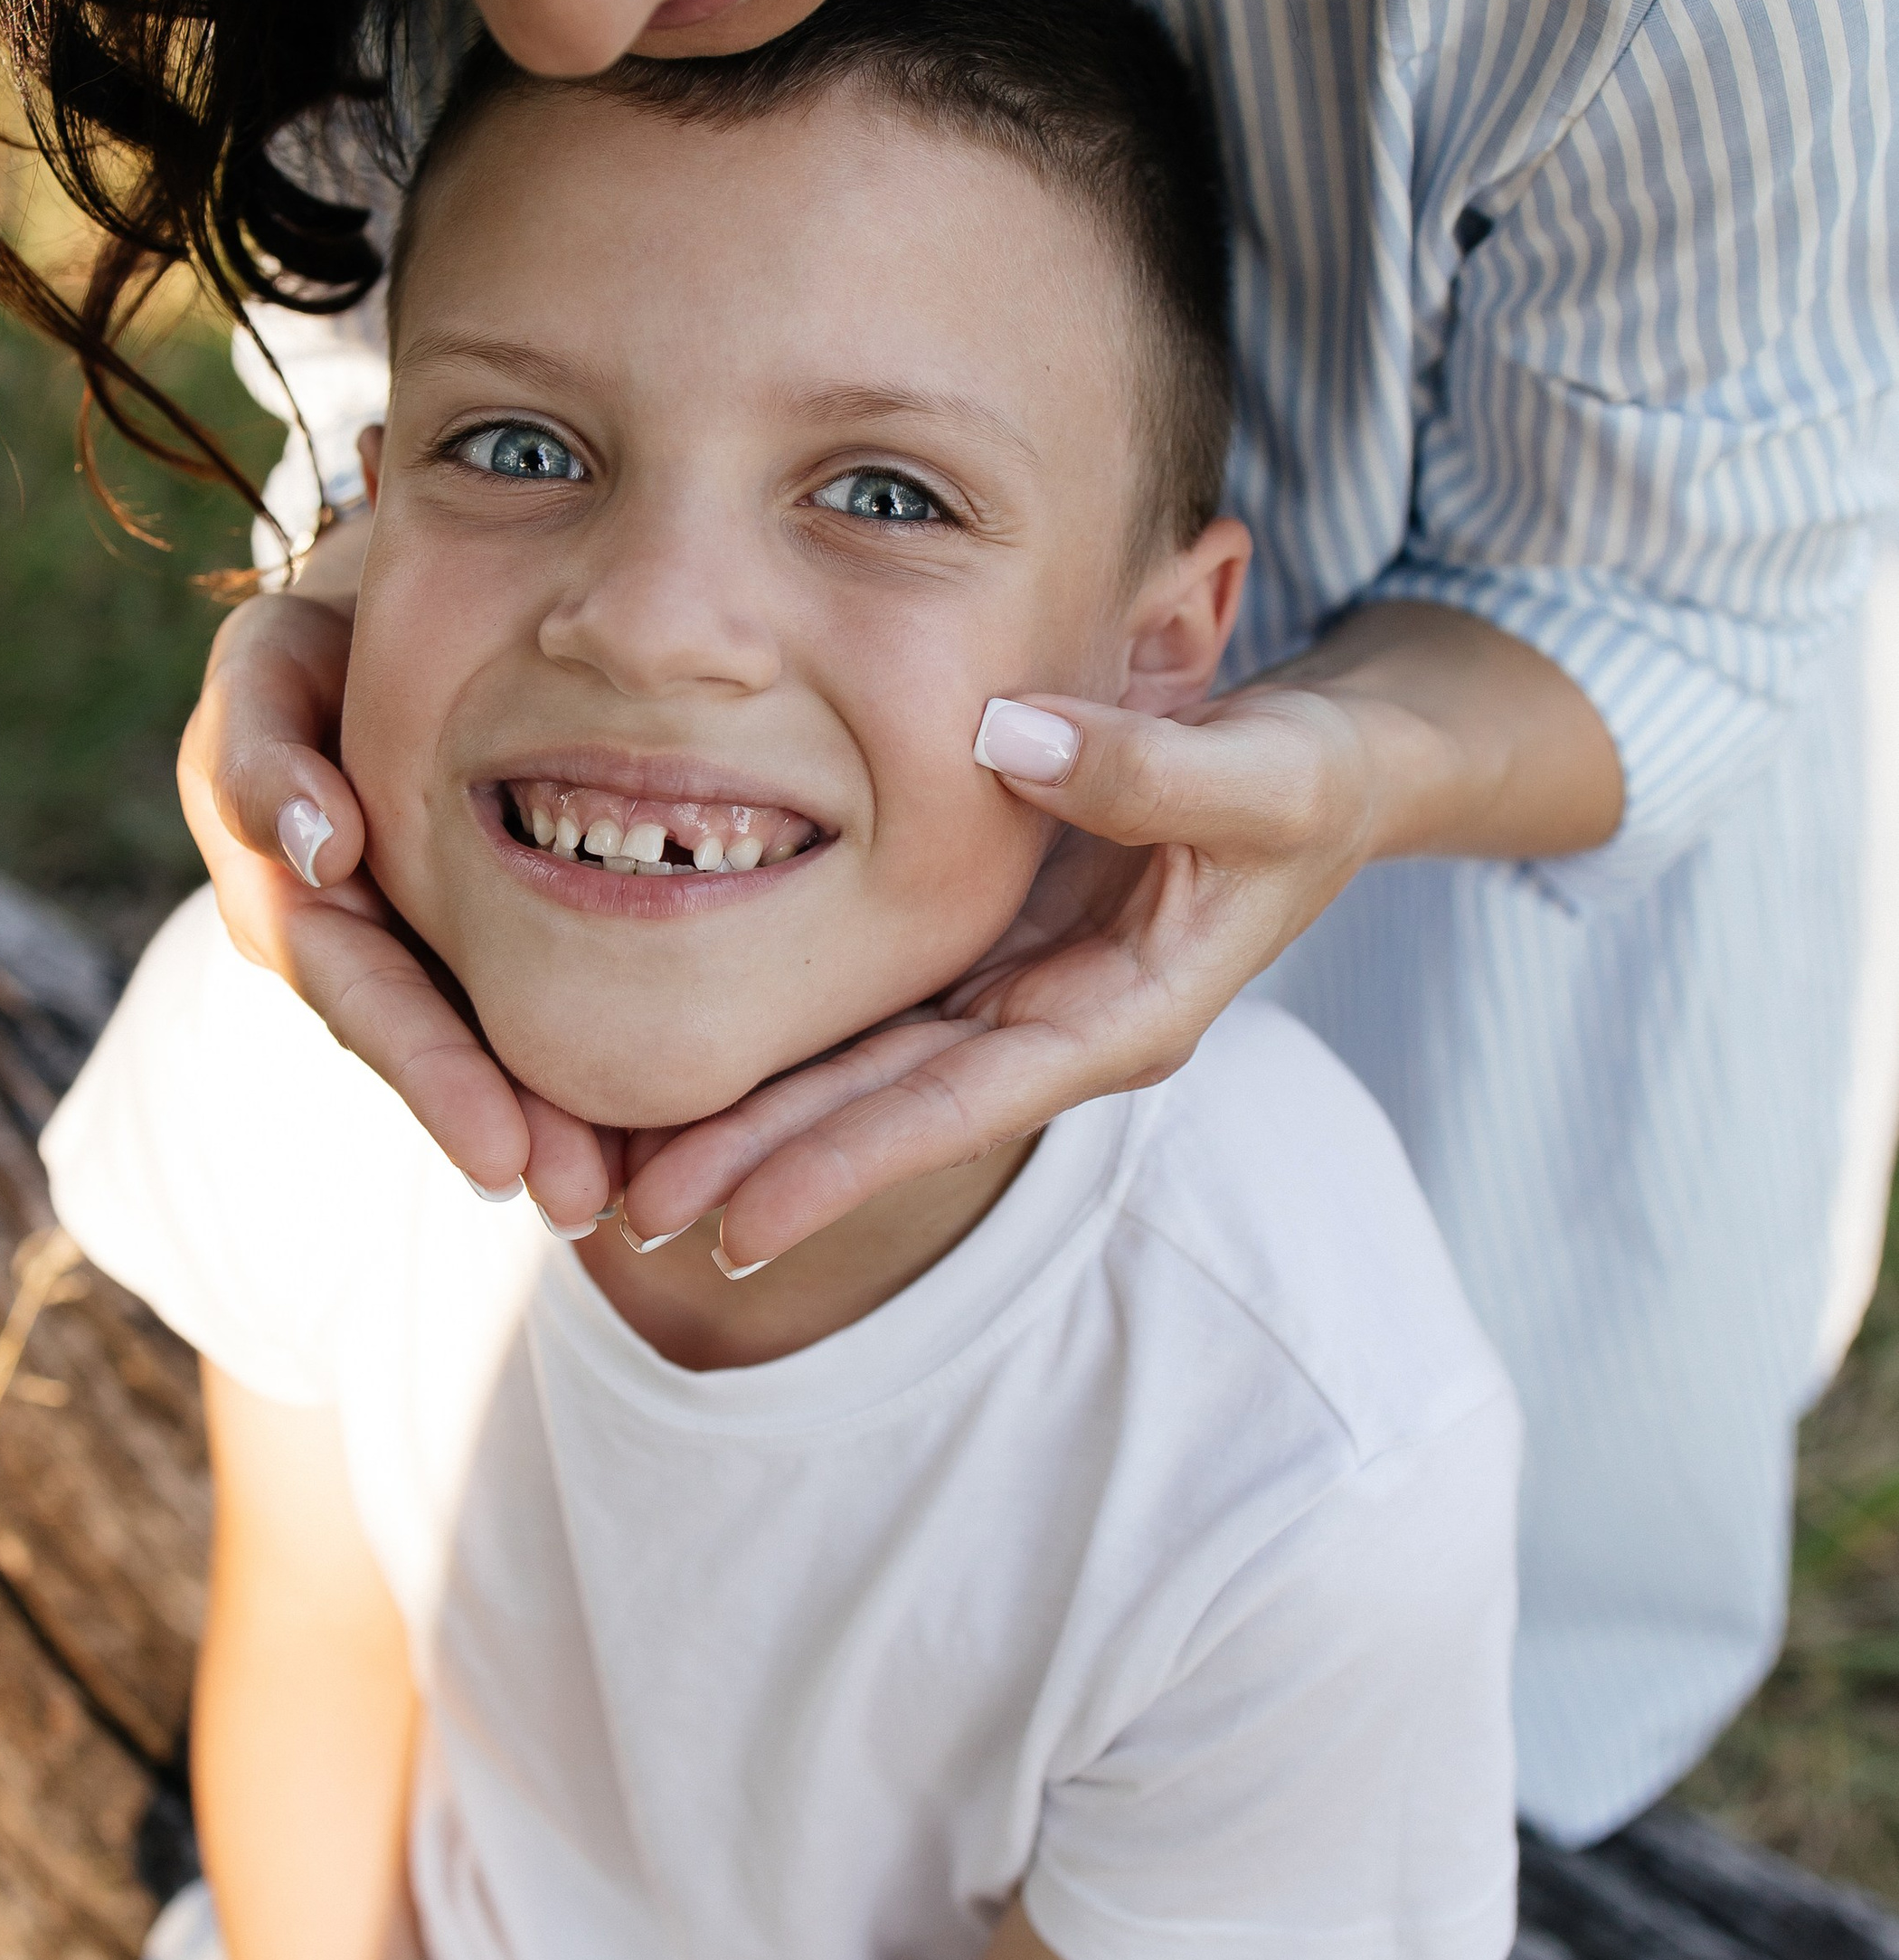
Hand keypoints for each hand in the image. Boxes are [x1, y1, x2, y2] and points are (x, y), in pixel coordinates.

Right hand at [177, 521, 614, 1220]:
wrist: (412, 611)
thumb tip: (316, 849)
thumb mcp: (271, 664)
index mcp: (292, 896)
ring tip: (627, 1194)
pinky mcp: (499, 935)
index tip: (499, 1156)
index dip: (432, 1074)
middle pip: (435, 1048)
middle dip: (504, 1128)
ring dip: (552, 1123)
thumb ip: (263, 750)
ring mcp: (426, 944)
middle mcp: (362, 943)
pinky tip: (661, 1126)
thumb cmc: (334, 629)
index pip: (363, 996)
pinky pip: (546, 1002)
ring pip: (490, 1041)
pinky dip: (593, 1064)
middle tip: (582, 1199)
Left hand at [622, 607, 1622, 1266]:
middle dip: (762, 1169)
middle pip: (886, 1112)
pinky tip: (690, 1073)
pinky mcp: (991, 954)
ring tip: (622, 1175)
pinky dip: (785, 1048)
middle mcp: (1056, 1025)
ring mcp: (1018, 996)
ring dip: (752, 1127)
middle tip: (626, 1214)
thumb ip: (1150, 765)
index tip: (735, 1222)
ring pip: (864, 1074)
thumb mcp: (1265, 768)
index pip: (957, 1105)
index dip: (844, 1164)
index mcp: (1123, 1016)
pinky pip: (874, 1015)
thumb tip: (1009, 737)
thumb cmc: (1316, 771)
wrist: (1337, 768)